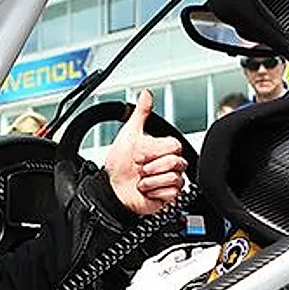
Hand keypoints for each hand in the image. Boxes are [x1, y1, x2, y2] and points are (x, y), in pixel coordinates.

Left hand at [105, 89, 187, 214]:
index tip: (140, 154)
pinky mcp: (169, 196)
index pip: (174, 145)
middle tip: (141, 168)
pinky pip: (171, 192)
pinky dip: (155, 192)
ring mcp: (169, 180)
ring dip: (152, 180)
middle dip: (153, 166)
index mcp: (162, 148)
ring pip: (174, 178)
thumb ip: (141, 113)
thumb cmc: (118, 164)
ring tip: (142, 180)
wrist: (112, 190)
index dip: (155, 151)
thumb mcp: (129, 134)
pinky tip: (147, 190)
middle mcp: (168, 164)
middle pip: (177, 162)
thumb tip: (147, 93)